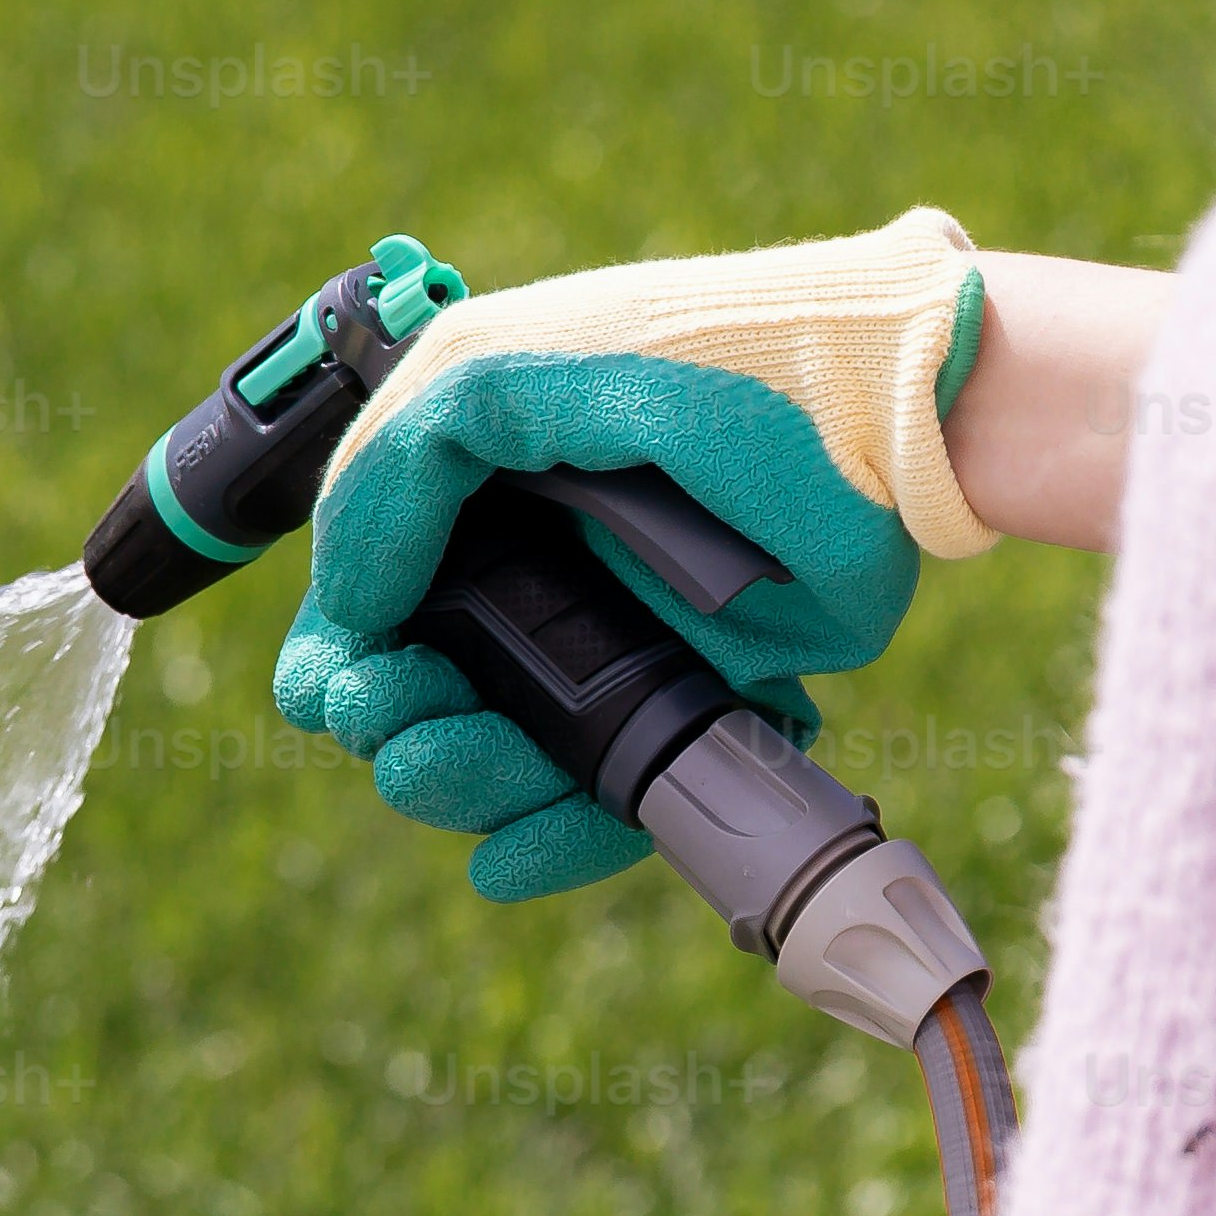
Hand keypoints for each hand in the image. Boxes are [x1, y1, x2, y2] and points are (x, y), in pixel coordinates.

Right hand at [274, 207, 997, 898]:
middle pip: (411, 702)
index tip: (345, 679)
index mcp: (476, 495)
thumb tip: (355, 611)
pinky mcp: (690, 704)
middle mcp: (535, 575)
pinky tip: (511, 855)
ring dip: (457, 783)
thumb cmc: (700, 360)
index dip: (334, 657)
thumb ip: (390, 474)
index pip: (362, 604)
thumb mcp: (499, 374)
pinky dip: (548, 844)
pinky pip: (598, 804)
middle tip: (406, 712)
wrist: (881, 408)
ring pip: (492, 765)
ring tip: (475, 762)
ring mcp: (609, 645)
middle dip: (390, 723)